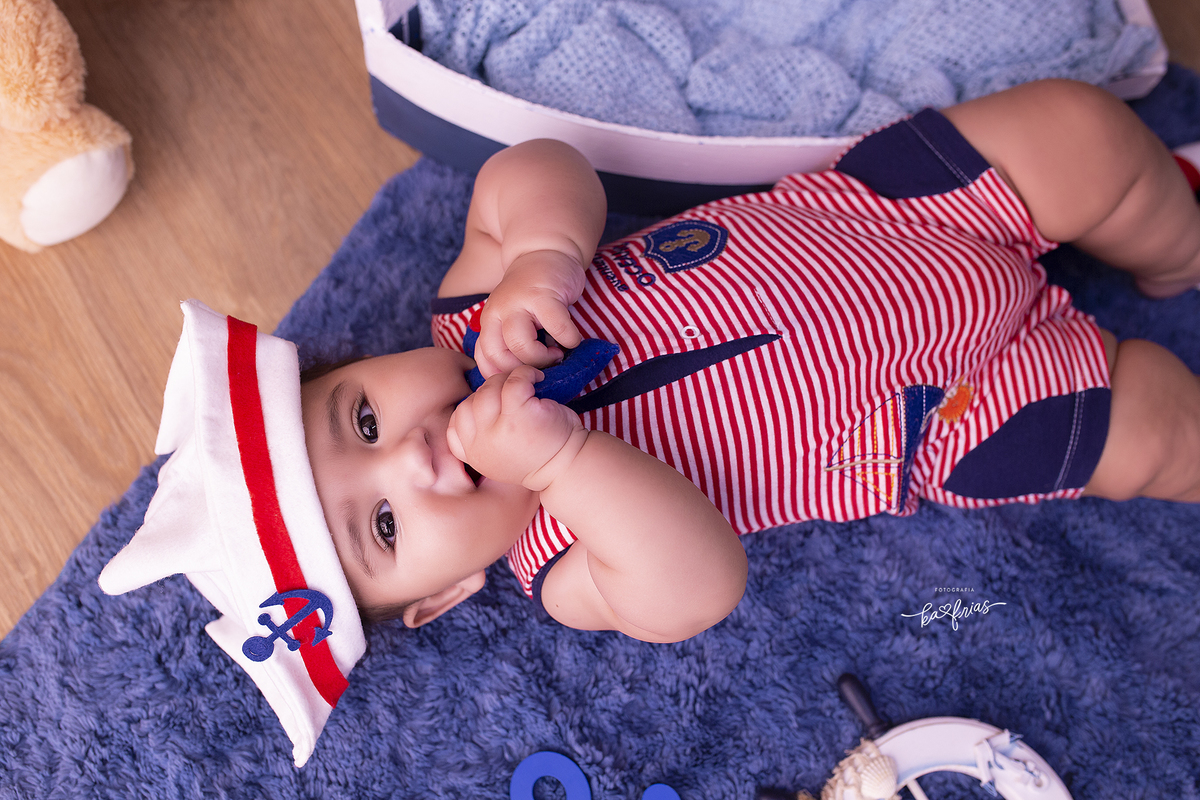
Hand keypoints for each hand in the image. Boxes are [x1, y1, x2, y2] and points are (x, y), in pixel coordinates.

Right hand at [447, 365, 588, 490]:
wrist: (569, 466)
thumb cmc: (539, 454)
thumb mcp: (500, 454)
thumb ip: (482, 436)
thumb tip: (478, 398)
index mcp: (474, 455)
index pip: (454, 424)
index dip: (473, 408)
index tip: (495, 407)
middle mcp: (481, 446)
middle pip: (470, 402)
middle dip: (490, 392)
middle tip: (514, 393)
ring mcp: (498, 431)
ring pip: (488, 391)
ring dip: (506, 381)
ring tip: (525, 386)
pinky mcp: (519, 417)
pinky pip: (513, 382)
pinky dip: (525, 374)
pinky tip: (537, 380)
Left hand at [473, 250, 585, 377]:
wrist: (545, 252)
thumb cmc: (532, 293)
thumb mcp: (511, 317)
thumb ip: (509, 341)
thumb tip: (518, 380)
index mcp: (489, 321)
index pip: (485, 360)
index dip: (504, 376)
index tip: (523, 377)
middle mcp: (498, 311)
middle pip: (500, 357)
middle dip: (523, 370)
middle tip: (542, 367)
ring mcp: (519, 302)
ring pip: (521, 346)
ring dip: (543, 358)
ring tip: (556, 354)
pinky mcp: (544, 295)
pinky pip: (557, 329)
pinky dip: (569, 340)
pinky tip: (572, 339)